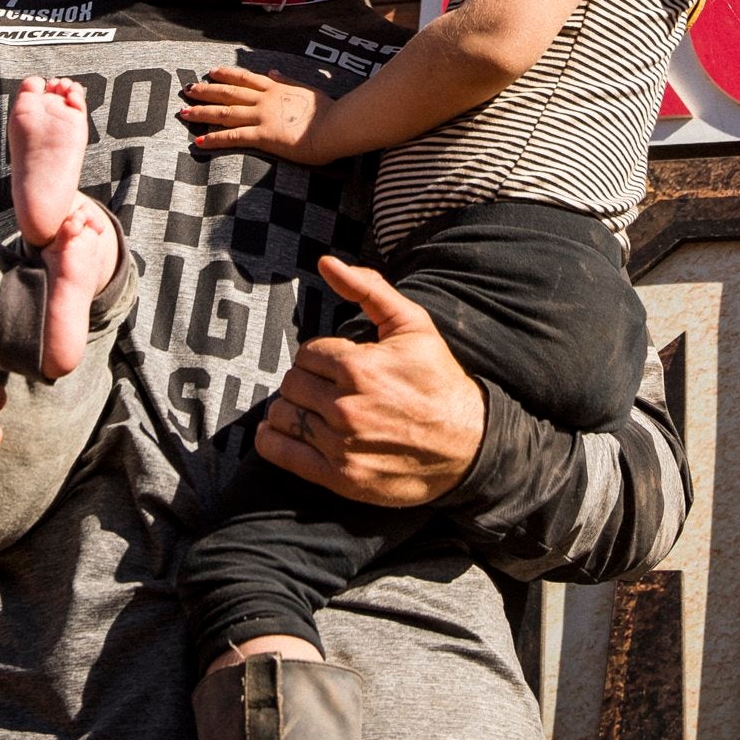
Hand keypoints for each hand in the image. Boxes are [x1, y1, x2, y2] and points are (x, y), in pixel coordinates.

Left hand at [181, 66, 339, 164]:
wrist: (334, 125)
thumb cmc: (327, 110)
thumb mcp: (305, 89)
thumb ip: (286, 81)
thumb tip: (272, 72)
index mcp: (275, 88)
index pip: (244, 78)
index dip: (226, 74)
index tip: (210, 72)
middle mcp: (264, 99)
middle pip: (228, 93)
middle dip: (206, 91)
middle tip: (187, 90)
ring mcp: (262, 117)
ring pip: (225, 113)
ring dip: (202, 112)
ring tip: (184, 112)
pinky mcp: (263, 136)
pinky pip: (233, 137)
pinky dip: (214, 138)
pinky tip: (198, 141)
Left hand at [257, 257, 485, 507]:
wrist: (468, 444)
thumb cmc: (438, 379)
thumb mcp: (413, 325)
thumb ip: (368, 289)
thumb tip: (326, 262)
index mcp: (359, 367)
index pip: (307, 353)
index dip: (322, 357)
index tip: (340, 366)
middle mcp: (346, 407)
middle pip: (292, 383)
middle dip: (307, 381)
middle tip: (329, 387)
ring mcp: (341, 445)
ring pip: (283, 415)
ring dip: (292, 408)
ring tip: (314, 409)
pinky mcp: (339, 477)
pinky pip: (280, 453)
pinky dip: (271, 440)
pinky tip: (281, 431)